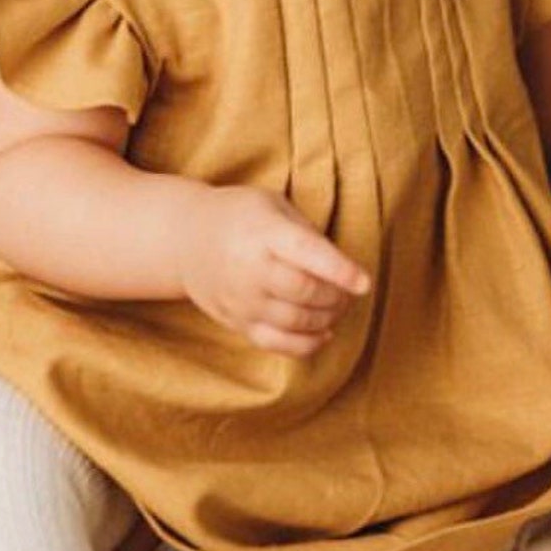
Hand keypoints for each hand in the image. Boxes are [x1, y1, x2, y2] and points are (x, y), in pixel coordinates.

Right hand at [180, 186, 371, 357]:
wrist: (185, 238)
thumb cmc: (241, 215)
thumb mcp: (274, 206)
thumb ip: (306, 234)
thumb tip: (343, 269)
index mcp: (263, 231)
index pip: (307, 253)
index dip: (340, 270)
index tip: (364, 282)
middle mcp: (249, 268)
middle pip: (304, 292)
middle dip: (337, 296)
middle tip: (350, 291)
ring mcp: (241, 299)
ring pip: (295, 322)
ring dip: (327, 319)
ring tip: (338, 307)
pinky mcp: (237, 322)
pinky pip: (277, 344)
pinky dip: (307, 344)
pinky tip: (323, 332)